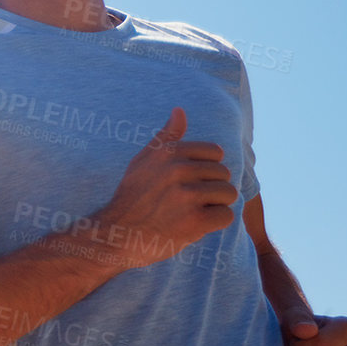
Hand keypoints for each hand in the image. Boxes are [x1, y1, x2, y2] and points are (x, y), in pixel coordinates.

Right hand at [92, 108, 237, 270]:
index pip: (215, 152)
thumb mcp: (143, 161)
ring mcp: (187, 195)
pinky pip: (226, 215)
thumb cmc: (133, 197)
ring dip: (216, 205)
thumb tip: (179, 111)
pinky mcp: (195, 220)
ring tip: (193, 212)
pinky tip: (195, 225)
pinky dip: (215, 223)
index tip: (189, 182)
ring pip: (229, 193)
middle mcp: (178, 169)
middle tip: (188, 201)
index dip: (206, 170)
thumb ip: (166, 137)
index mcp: (168, 152)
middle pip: (224, 174)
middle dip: (212, 188)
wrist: (117, 235)